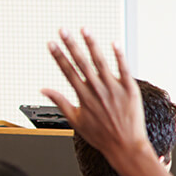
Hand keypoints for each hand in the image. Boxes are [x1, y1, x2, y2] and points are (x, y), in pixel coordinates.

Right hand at [41, 28, 150, 158]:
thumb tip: (44, 90)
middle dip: (71, 45)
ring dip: (92, 45)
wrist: (126, 146)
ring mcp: (114, 89)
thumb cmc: (101, 136)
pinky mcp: (130, 90)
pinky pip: (124, 69)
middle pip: (81, 63)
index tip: (52, 43)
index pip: (67, 72)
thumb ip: (60, 102)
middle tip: (62, 30)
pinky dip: (119, 56)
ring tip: (84, 30)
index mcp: (84, 97)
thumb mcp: (76, 121)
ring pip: (101, 62)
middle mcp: (97, 91)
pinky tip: (114, 43)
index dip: (59, 56)